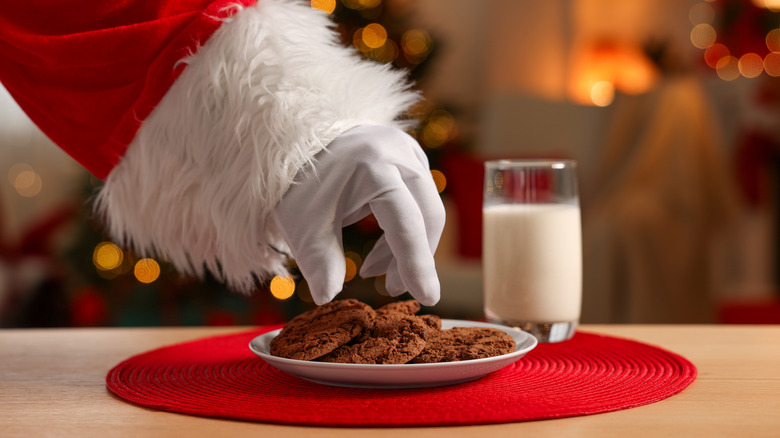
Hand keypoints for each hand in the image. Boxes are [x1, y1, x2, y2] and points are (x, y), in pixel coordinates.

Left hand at [273, 125, 444, 305]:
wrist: (296, 141)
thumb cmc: (299, 184)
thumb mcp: (303, 226)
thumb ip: (320, 263)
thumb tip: (328, 297)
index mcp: (374, 167)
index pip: (407, 224)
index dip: (417, 265)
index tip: (428, 298)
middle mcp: (399, 154)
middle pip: (427, 217)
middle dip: (414, 258)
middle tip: (392, 288)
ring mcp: (408, 151)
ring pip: (425, 210)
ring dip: (407, 247)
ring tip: (375, 271)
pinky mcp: (408, 157)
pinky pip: (418, 200)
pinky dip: (404, 229)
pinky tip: (380, 252)